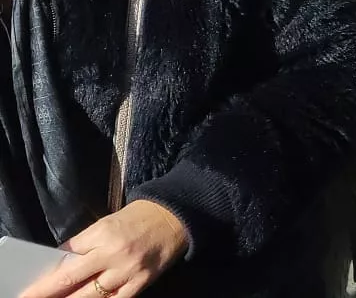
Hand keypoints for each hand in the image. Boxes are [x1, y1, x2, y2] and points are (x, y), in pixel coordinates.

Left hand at [22, 200, 189, 297]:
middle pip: (72, 279)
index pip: (66, 257)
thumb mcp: (107, 223)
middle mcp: (113, 253)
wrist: (176, 216)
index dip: (46, 276)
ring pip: (91, 295)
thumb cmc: (138, 217)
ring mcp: (128, 269)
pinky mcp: (143, 281)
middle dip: (49, 293)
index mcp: (102, 233)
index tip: (30, 290)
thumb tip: (62, 263)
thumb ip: (85, 243)